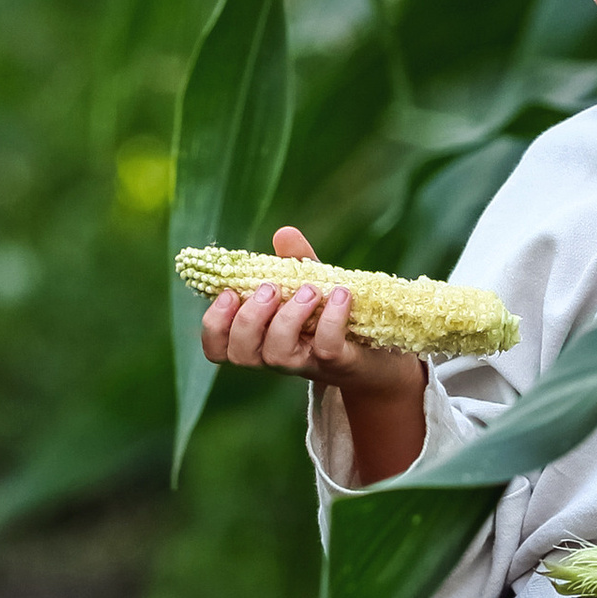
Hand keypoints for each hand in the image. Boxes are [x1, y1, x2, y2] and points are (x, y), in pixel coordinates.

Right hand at [198, 226, 422, 401]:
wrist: (381, 353)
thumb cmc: (334, 317)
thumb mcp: (310, 286)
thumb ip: (293, 262)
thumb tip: (283, 234)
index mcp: (260, 339)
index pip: (218, 348)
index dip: (214, 326)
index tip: (228, 294)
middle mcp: (277, 357)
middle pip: (241, 354)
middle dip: (249, 318)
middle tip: (271, 288)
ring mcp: (307, 364)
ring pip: (278, 354)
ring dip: (288, 317)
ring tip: (310, 290)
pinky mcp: (339, 363)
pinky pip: (326, 347)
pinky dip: (331, 318)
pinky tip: (342, 294)